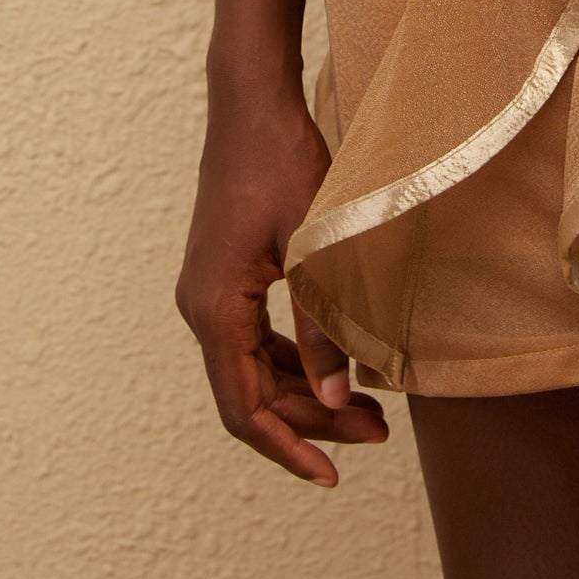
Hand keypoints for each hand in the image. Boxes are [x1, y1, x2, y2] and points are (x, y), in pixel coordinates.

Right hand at [175, 83, 387, 486]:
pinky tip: (336, 365)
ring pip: (252, 371)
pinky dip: (292, 363)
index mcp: (214, 309)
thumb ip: (323, 326)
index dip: (288, 448)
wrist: (252, 102)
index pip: (244, 409)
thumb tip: (339, 396)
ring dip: (304, 394)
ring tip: (369, 406)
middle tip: (378, 431)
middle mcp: (201, 308)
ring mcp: (209, 293)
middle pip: (251, 395)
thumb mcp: (314, 248)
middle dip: (311, 422)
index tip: (331, 475)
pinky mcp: (225, 277)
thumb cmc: (282, 162)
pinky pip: (253, 341)